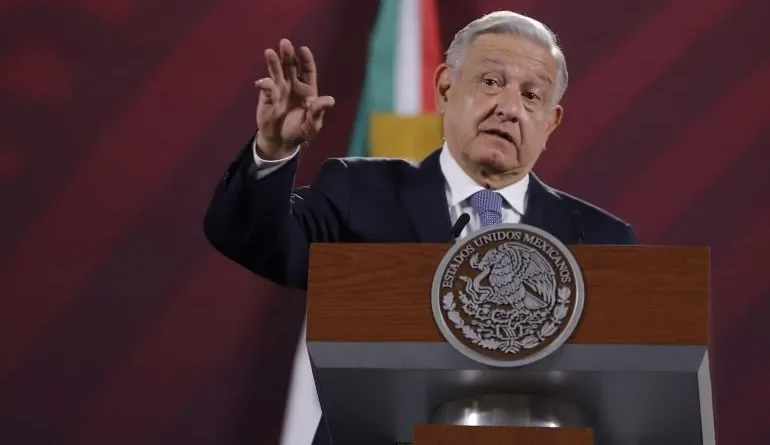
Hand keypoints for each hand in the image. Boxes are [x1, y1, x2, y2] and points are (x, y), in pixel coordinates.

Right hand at [254, 39, 334, 158]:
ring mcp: (278, 90)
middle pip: (290, 66)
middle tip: (284, 42)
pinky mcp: (266, 98)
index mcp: (307, 90)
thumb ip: (319, 112)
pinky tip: (263, 83)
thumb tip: (330, 100)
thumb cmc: (299, 132)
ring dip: (273, 62)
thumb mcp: (312, 126)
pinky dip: (264, 84)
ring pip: (276, 72)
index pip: (307, 71)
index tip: (303, 49)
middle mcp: (292, 85)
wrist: (281, 142)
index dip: (306, 60)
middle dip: (288, 55)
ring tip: (269, 52)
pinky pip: (265, 88)